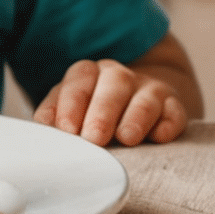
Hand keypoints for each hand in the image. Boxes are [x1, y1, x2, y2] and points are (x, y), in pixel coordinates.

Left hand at [32, 34, 201, 145]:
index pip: (79, 79)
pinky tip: (159, 137)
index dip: (71, 103)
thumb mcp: (72, 114)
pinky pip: (174, 112)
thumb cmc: (94, 118)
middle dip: (101, 111)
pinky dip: (167, 124)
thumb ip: (56, 119)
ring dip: (135, 117)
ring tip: (126, 138)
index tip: (65, 129)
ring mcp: (149, 90)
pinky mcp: (174, 108)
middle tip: (93, 138)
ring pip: (145, 96)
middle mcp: (119, 78)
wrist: (141, 110)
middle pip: (112, 84)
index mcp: (90, 75)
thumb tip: (40, 131)